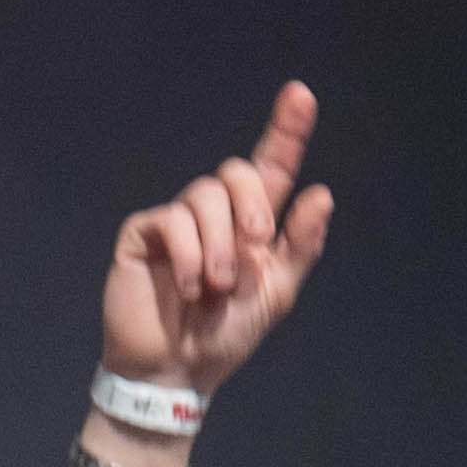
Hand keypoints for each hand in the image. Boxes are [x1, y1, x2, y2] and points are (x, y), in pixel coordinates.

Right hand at [102, 80, 333, 398]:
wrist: (178, 371)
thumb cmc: (226, 335)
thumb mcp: (275, 293)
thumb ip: (299, 246)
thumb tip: (322, 194)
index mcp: (252, 222)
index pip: (272, 165)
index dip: (286, 129)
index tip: (301, 95)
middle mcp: (216, 213)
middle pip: (237, 171)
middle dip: (252, 206)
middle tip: (255, 247)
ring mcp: (178, 221)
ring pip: (204, 195)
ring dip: (219, 245)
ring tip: (217, 288)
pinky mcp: (144, 233)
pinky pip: (172, 220)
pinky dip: (190, 256)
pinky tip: (192, 288)